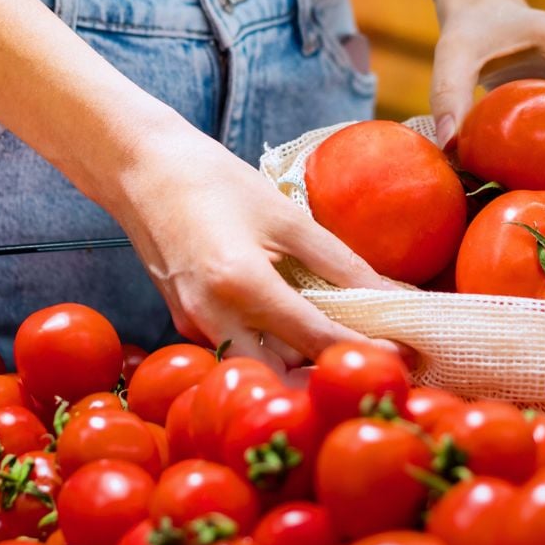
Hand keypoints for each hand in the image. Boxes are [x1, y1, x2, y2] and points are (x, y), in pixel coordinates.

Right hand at [111, 124, 399, 369]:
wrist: (140, 170)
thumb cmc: (214, 181)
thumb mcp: (285, 215)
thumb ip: (339, 261)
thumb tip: (392, 294)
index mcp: (241, 284)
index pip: (315, 338)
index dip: (363, 351)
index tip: (404, 358)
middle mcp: (212, 317)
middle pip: (283, 374)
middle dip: (327, 373)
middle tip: (373, 360)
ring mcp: (193, 325)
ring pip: (258, 367)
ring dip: (300, 364)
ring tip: (344, 343)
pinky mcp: (185, 323)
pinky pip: (237, 349)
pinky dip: (270, 348)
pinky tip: (298, 328)